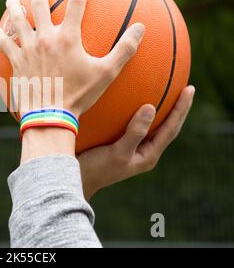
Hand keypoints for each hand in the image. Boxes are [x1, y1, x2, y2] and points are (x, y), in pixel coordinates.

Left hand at [0, 0, 145, 118]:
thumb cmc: (78, 95)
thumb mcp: (106, 74)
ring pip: (17, 21)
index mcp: (68, 37)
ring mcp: (28, 49)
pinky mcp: (16, 62)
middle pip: (39, 5)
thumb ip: (124, 49)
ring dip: (14, 7)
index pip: (78, 2)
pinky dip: (1, 36)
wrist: (49, 115)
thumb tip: (141, 28)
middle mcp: (45, 38)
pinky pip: (6, 45)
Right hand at [78, 85, 194, 200]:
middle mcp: (144, 152)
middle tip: (187, 88)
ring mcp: (133, 148)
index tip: (189, 89)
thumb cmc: (97, 169)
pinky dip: (139, 112)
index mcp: (149, 155)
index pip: (171, 129)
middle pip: (167, 127)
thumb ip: (134, 132)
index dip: (181, 109)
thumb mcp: (117, 152)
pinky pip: (136, 125)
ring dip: (162, 110)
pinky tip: (135, 102)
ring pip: (153, 126)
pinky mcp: (121, 144)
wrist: (77, 179)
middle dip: (178, 109)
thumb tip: (151, 107)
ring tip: (168, 93)